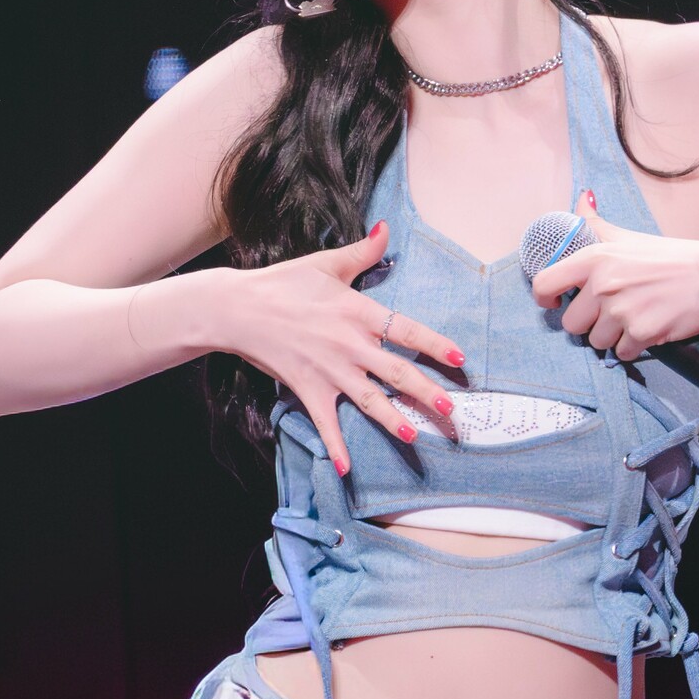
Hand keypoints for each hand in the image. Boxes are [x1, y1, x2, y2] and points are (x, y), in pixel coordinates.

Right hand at [217, 221, 464, 474]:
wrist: (238, 309)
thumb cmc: (283, 283)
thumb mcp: (326, 263)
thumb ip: (363, 252)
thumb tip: (387, 229)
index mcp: (358, 312)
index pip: (407, 330)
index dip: (435, 346)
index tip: (460, 360)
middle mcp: (349, 345)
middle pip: (397, 373)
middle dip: (427, 394)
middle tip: (453, 412)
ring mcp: (329, 371)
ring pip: (369, 400)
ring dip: (393, 421)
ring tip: (415, 436)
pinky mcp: (307, 389)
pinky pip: (325, 423)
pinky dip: (335, 446)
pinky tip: (345, 469)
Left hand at [530, 190, 698, 361]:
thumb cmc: (669, 258)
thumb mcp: (628, 237)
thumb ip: (597, 224)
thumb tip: (581, 199)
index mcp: (595, 258)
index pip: (545, 283)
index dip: (544, 298)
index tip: (554, 302)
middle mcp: (604, 285)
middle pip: (571, 324)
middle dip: (588, 323)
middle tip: (610, 312)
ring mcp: (622, 311)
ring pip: (595, 341)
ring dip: (611, 336)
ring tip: (632, 318)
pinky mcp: (641, 333)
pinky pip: (621, 352)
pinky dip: (632, 346)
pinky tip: (647, 328)